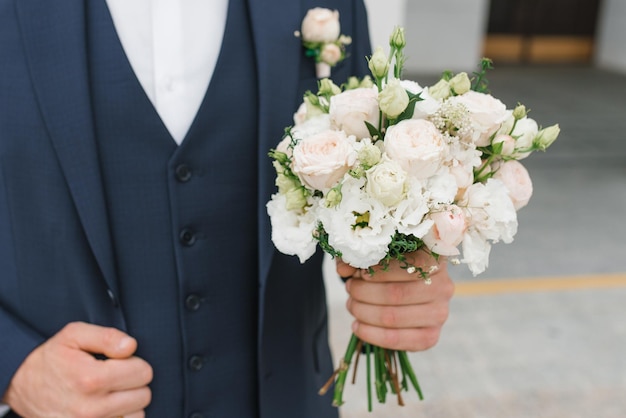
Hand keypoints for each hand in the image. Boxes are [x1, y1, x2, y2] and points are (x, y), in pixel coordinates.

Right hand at [2, 322, 152, 417]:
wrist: (22, 386)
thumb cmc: (51, 359)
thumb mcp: (74, 335)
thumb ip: (107, 337)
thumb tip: (131, 346)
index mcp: (90, 379)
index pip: (143, 372)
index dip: (134, 363)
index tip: (120, 362)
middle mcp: (90, 408)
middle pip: (143, 395)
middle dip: (133, 382)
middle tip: (115, 376)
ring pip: (137, 415)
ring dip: (129, 403)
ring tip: (111, 392)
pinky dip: (121, 416)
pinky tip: (108, 406)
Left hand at [337, 251, 453, 351]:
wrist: (407, 291)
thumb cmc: (391, 269)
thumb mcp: (378, 256)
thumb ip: (360, 258)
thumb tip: (343, 268)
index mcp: (435, 259)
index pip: (410, 265)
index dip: (380, 271)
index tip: (360, 273)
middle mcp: (444, 286)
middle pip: (396, 293)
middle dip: (364, 292)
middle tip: (350, 289)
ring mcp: (440, 314)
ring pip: (393, 317)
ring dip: (363, 312)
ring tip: (351, 304)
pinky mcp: (431, 337)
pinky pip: (396, 340)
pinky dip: (370, 334)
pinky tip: (357, 326)